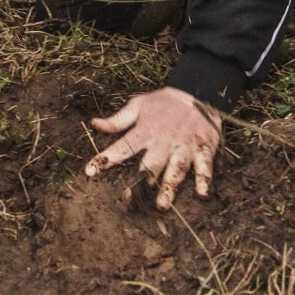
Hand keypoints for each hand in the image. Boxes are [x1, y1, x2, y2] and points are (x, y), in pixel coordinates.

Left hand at [86, 86, 221, 210]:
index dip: (106, 158)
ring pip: (176, 168)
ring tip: (162, 204)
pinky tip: (201, 194)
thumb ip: (118, 120)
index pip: (122, 146)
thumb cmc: (165, 102)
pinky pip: (205, 165)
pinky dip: (204, 179)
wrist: (198, 89)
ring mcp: (184, 145)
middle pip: (152, 164)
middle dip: (141, 182)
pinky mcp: (204, 148)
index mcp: (146, 130)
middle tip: (130, 200)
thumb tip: (94, 124)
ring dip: (169, 186)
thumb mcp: (138, 105)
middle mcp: (164, 140)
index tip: (90, 172)